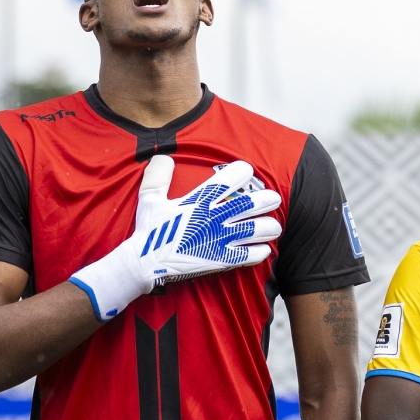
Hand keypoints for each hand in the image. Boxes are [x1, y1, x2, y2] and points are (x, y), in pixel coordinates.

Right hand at [70, 155, 281, 320]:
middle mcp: (212, 217)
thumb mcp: (149, 198)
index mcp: (198, 200)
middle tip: (274, 198)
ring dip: (268, 227)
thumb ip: (158, 176)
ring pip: (254, 230)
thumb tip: (164, 157)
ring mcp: (218, 239)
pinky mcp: (220, 260)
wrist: (145, 263)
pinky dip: (259, 252)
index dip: (241, 172)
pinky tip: (264, 250)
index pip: (227, 180)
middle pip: (249, 204)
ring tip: (274, 226)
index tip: (247, 171)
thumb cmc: (149, 231)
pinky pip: (247, 255)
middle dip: (265, 200)